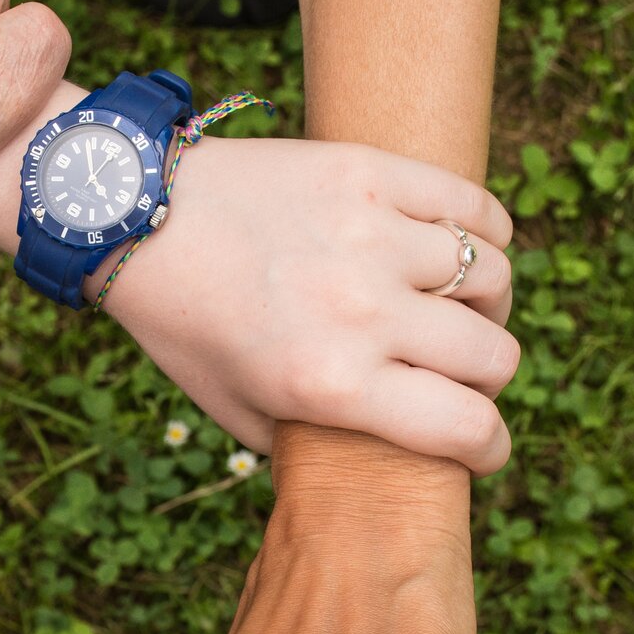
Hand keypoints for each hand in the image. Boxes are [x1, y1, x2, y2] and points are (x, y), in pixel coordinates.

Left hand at [104, 139, 518, 472]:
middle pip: (493, 356)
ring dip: (483, 303)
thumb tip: (377, 460)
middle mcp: (362, 312)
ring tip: (454, 308)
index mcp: (329, 383)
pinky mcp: (371, 172)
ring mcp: (372, 235)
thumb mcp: (235, 410)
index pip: (464, 426)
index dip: (488, 448)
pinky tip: (467, 249)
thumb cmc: (185, 323)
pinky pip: (473, 206)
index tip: (483, 448)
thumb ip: (311, 443)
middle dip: (487, 379)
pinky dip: (485, 232)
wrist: (140, 218)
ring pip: (492, 275)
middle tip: (460, 375)